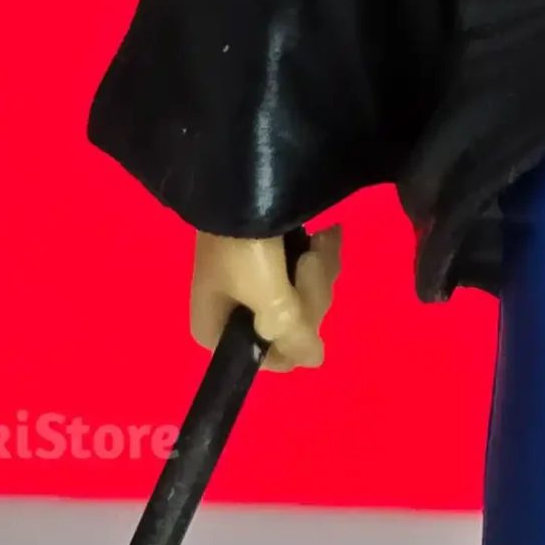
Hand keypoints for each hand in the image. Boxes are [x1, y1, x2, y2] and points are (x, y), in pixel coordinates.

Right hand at [190, 227, 340, 371]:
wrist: (241, 182)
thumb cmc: (245, 249)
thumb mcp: (269, 300)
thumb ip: (293, 336)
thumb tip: (313, 361)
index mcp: (218, 333)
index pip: (270, 359)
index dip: (295, 340)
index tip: (301, 310)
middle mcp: (235, 312)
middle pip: (293, 325)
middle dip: (310, 292)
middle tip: (308, 263)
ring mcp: (255, 282)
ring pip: (306, 294)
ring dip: (319, 266)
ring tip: (318, 240)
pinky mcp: (273, 255)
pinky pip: (308, 268)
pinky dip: (320, 252)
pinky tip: (326, 234)